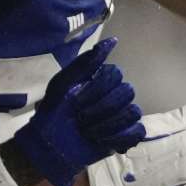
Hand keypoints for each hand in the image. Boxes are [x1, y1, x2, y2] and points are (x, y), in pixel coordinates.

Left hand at [12, 38, 144, 185]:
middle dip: (100, 109)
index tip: (76, 101)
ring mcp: (122, 116)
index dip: (96, 90)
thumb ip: (85, 62)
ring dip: (107, 125)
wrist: (49, 145)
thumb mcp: (62, 83)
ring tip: (89, 131)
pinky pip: (137, 132)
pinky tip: (102, 141)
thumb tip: (112, 40)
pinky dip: (119, 137)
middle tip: (81, 119)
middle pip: (127, 92)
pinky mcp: (125, 137)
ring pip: (133, 112)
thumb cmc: (53, 112)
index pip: (115, 74)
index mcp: (101, 80)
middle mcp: (115, 95)